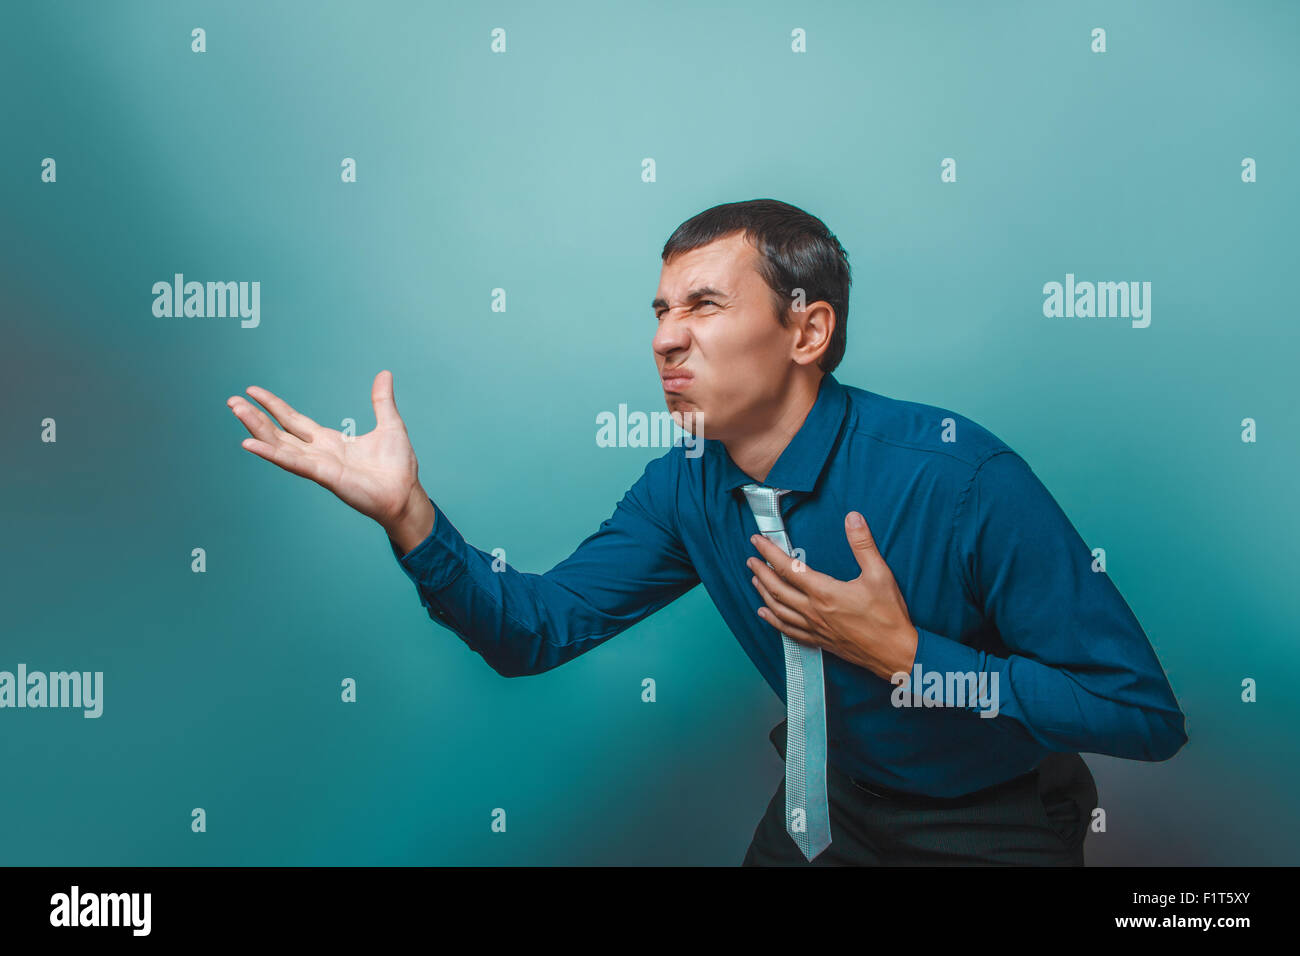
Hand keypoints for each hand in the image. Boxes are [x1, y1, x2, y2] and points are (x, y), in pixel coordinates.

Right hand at [226, 370, 432, 548]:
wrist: (406, 494)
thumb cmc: (398, 467)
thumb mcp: (389, 425)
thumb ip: (381, 400)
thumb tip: (385, 374)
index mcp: (329, 441)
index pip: (294, 420)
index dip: (274, 406)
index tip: (253, 391)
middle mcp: (318, 453)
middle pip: (279, 431)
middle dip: (255, 417)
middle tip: (232, 401)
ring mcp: (318, 465)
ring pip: (279, 444)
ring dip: (256, 429)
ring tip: (236, 411)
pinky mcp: (324, 476)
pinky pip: (293, 463)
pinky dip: (271, 453)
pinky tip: (250, 444)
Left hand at [745, 511, 918, 679]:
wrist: (895, 653)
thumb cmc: (889, 616)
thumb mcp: (879, 574)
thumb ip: (863, 544)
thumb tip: (853, 518)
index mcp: (825, 592)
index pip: (789, 568)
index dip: (770, 553)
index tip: (758, 542)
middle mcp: (814, 611)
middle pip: (777, 589)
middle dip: (761, 572)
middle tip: (751, 559)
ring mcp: (815, 628)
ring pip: (779, 610)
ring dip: (763, 593)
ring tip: (754, 580)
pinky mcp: (819, 641)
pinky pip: (788, 630)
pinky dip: (773, 620)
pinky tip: (765, 614)